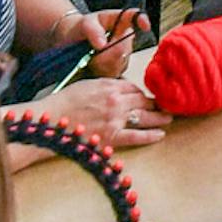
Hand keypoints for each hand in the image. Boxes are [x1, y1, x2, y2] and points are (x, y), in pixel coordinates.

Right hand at [7, 79, 169, 150]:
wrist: (53, 120)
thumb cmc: (65, 101)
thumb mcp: (87, 84)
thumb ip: (106, 85)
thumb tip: (120, 88)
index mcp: (109, 85)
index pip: (134, 88)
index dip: (143, 93)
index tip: (149, 97)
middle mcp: (116, 101)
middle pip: (143, 101)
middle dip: (156, 103)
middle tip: (167, 106)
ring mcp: (116, 119)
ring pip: (145, 117)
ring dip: (159, 117)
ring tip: (169, 118)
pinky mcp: (112, 137)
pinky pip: (137, 136)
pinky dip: (151, 136)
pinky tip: (161, 134)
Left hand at [68, 7, 142, 78]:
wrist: (72, 42)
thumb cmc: (82, 28)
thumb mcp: (85, 23)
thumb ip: (93, 30)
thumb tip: (102, 44)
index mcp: (121, 21)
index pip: (136, 16)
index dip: (142, 20)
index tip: (144, 26)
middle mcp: (126, 38)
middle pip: (125, 49)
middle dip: (108, 53)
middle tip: (95, 51)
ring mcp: (123, 55)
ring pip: (120, 64)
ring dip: (103, 64)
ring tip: (92, 58)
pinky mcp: (118, 69)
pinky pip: (115, 74)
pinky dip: (102, 72)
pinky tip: (95, 67)